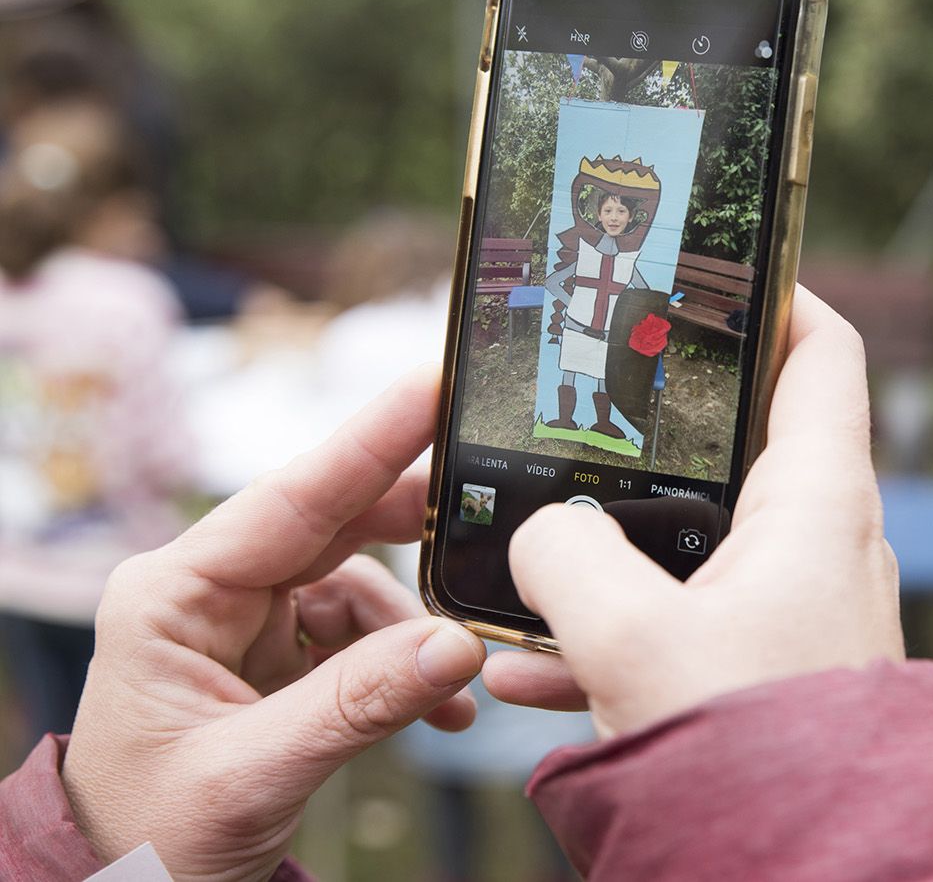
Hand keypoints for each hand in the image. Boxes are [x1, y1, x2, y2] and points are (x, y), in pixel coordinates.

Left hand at [63, 369, 486, 881]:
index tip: (432, 385)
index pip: (289, 499)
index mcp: (171, 594)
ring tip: (456, 677)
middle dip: (414, 527)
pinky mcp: (277, 659)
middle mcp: (209, 591)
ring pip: (360, 581)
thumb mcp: (250, 776)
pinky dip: (407, 664)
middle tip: (492, 505)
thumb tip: (456, 645)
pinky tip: (440, 706)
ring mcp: (245, 623)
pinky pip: (362, 635)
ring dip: (415, 626)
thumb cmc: (149, 840)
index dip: (368, 440)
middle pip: (333, 524)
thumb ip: (357, 705)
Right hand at [483, 286, 902, 736]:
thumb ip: (567, 558)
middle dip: (651, 432)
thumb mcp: (631, 638)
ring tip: (525, 554)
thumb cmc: (749, 753)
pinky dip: (614, 630)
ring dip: (612, 549)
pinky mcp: (764, 670)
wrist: (808, 875)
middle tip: (579, 411)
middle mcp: (823, 545)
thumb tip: (542, 530)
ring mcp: (795, 610)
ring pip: (694, 544)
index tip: (718, 267)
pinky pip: (682, 624)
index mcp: (820, 502)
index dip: (778, 294)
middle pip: (741, 444)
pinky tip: (527, 664)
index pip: (824, 353)